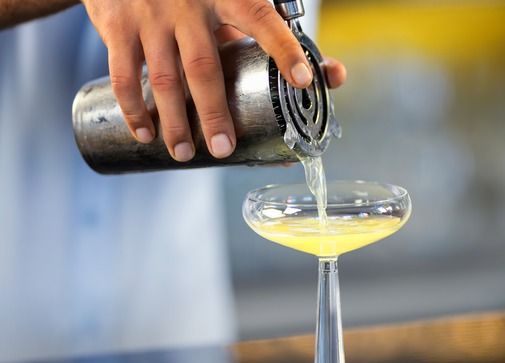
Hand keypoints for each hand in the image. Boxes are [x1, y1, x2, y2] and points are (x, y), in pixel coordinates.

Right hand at [81, 0, 346, 161]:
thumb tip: (334, 75)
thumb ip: (278, 35)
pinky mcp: (118, 26)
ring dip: (174, 122)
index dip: (284, 49)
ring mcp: (150, 16)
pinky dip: (134, 109)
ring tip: (186, 154)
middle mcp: (189, 4)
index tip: (303, 80)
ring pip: (162, 77)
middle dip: (214, 112)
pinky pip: (124, 74)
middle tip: (225, 148)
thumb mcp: (235, 0)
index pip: (261, 19)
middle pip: (203, 66)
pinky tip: (146, 134)